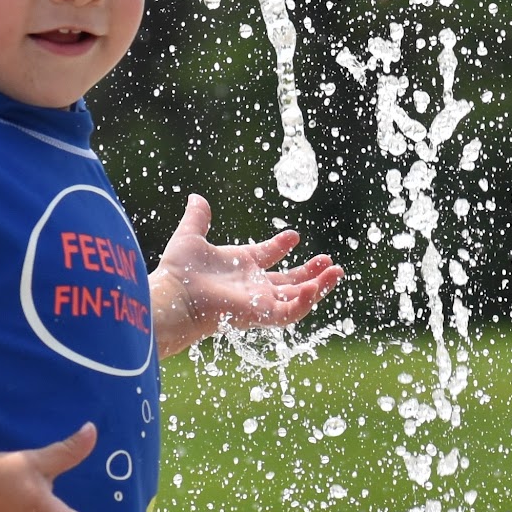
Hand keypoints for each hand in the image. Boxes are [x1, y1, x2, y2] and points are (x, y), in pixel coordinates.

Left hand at [150, 193, 344, 356]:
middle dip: (311, 273)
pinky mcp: (260, 314)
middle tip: (331, 262)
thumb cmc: (178, 272)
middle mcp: (252, 285)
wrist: (174, 296)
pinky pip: (289, 312)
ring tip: (337, 272)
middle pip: (289, 282)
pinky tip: (314, 287)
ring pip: (297, 298)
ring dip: (319, 286)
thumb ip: (198, 218)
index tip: (294, 235)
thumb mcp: (191, 237)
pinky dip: (304, 302)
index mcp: (240, 266)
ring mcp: (258, 301)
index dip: (281, 246)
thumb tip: (196, 197)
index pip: (267, 256)